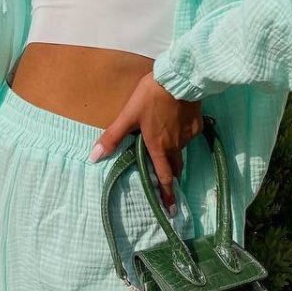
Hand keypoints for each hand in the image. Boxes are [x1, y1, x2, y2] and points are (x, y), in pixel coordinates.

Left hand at [88, 73, 202, 214]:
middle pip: (174, 168)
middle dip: (171, 179)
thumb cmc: (150, 97)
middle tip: (169, 186)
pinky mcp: (197, 125)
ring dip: (174, 154)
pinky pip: (188, 136)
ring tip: (167, 147)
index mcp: (158, 147)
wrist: (178, 79)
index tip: (171, 211)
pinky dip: (182, 136)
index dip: (166, 195)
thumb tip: (94, 157)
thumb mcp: (128, 116)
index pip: (163, 178)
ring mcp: (188, 136)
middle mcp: (175, 146)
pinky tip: (176, 125)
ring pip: (180, 151)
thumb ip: (112, 137)